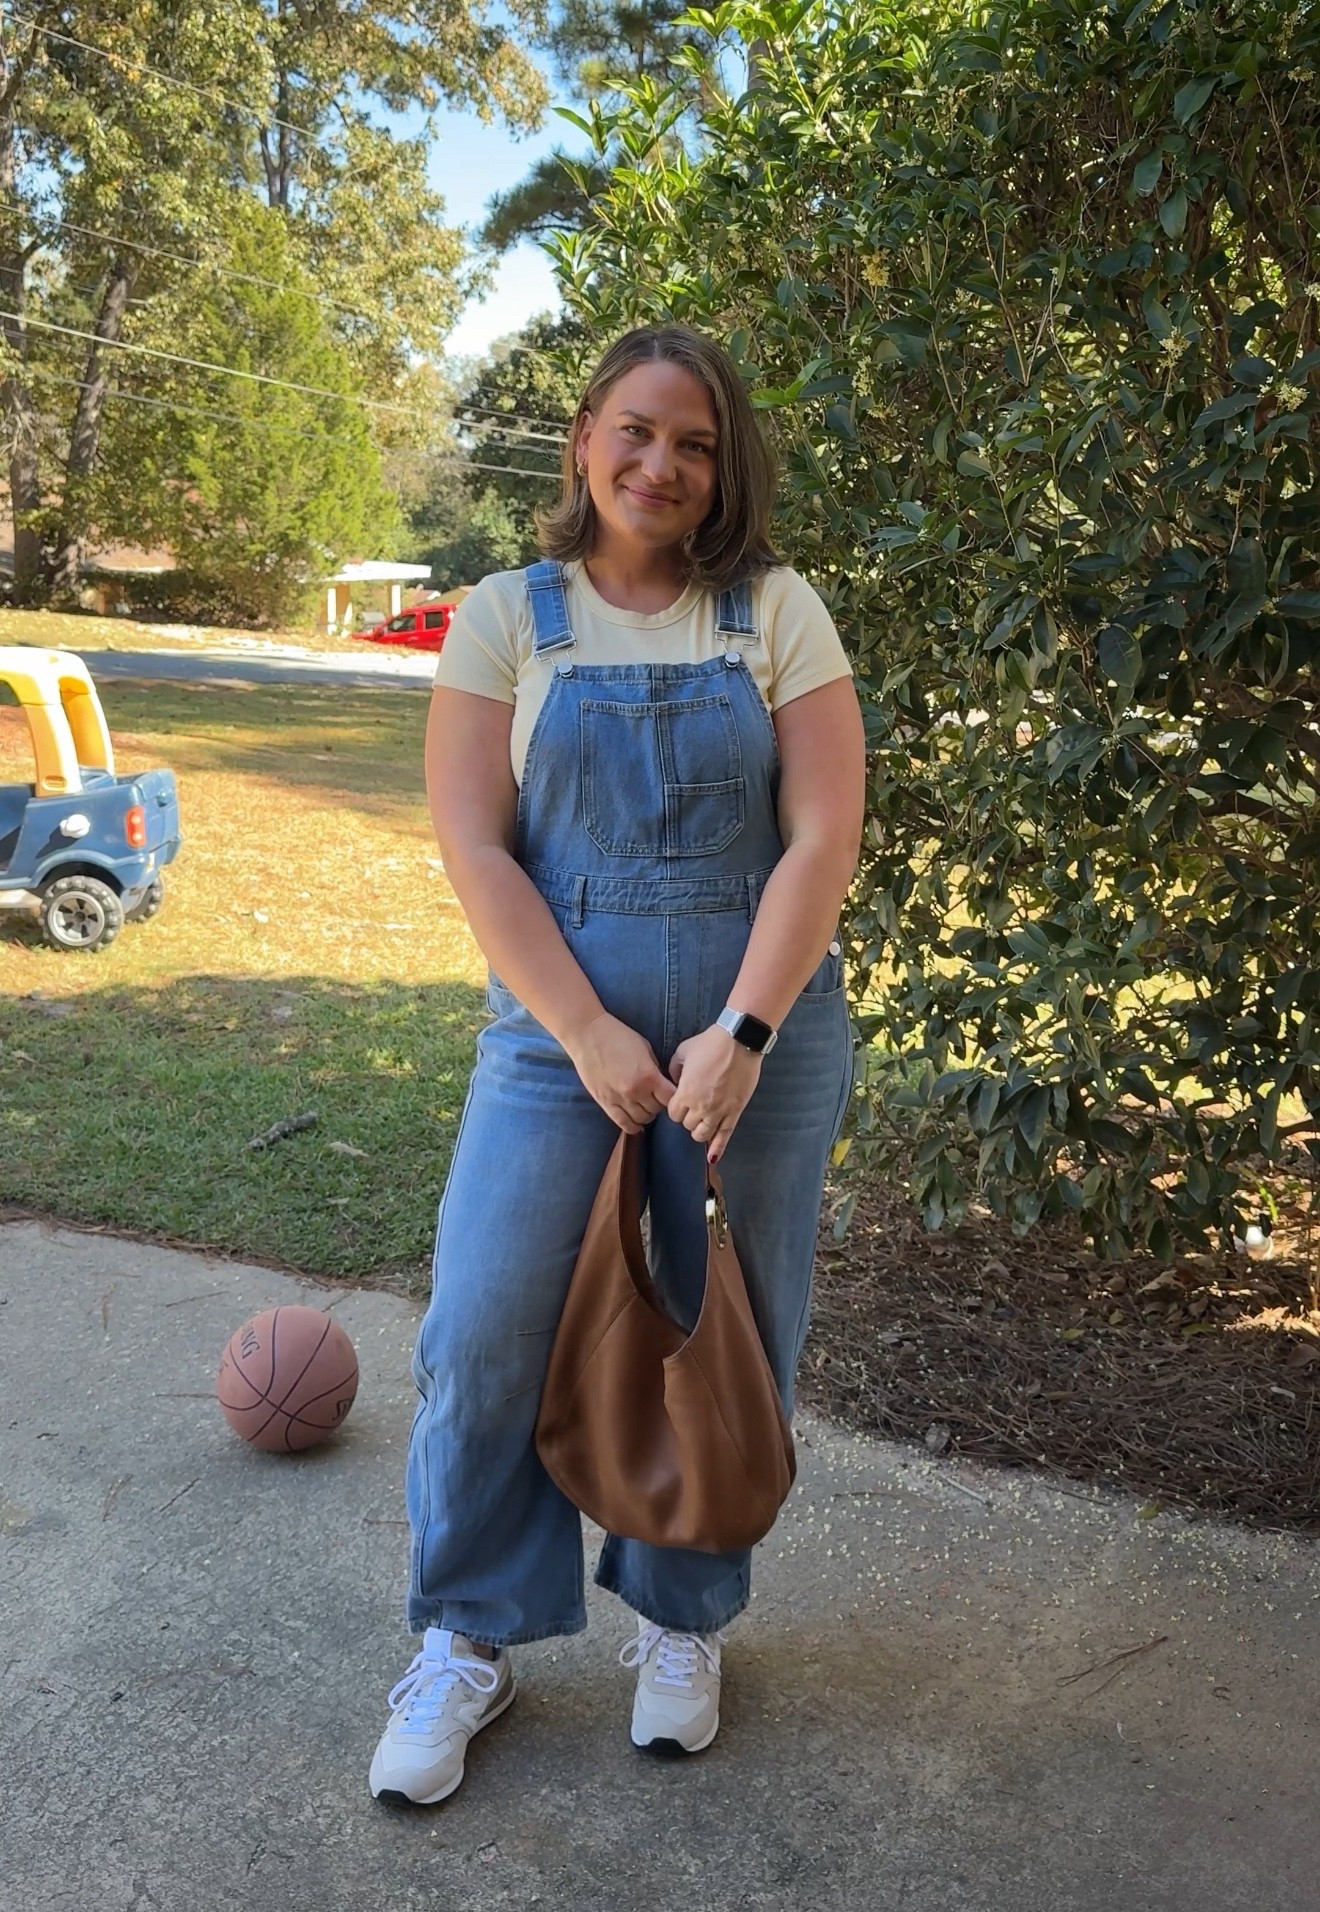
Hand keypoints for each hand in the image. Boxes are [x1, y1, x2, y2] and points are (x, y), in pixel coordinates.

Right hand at [565, 1013, 674, 1133]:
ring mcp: (619, 1099)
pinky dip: (633, 1127)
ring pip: (642, 1119)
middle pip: (657, 1110)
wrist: (588, 1035)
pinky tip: (637, 1124)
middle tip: (656, 1097)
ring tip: (645, 1106)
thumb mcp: (645, 1048)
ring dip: (647, 1114)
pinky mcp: (605, 1103)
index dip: (673, 1096)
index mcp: (648, 1076)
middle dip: (660, 1104)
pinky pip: (623, 1123)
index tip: (671, 1092)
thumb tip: (662, 1084)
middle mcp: (635, 1091)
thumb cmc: (618, 1036)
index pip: (670, 1098)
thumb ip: (655, 1068)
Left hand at [666, 1024, 761, 1163]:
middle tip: (693, 1108)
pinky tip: (712, 1158)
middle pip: (687, 1126)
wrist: (739, 1041)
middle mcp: (701, 1106)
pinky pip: (725, 1135)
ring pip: (703, 1135)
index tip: (680, 1102)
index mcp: (685, 1093)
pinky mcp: (735, 1112)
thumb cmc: (709, 1044)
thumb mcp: (683, 1052)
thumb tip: (674, 1081)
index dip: (676, 1109)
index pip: (674, 1115)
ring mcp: (719, 1111)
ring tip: (702, 1123)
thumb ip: (674, 1070)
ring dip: (700, 1131)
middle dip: (688, 1118)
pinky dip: (718, 1148)